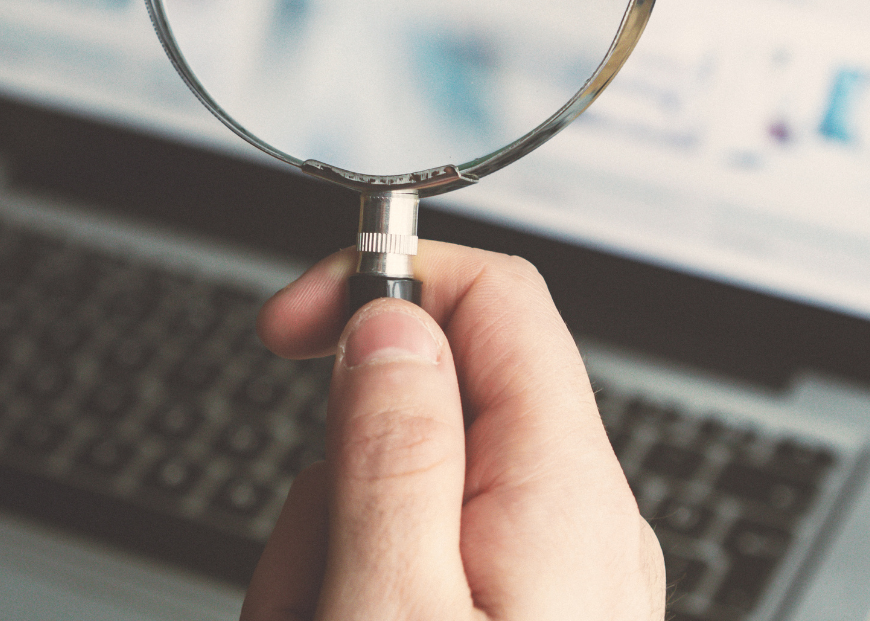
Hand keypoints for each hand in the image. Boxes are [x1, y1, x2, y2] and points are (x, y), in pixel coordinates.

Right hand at [244, 242, 664, 619]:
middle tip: (305, 585)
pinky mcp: (531, 620)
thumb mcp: (392, 604)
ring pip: (406, 496)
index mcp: (564, 492)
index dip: (383, 282)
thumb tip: (390, 320)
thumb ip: (392, 453)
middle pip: (426, 410)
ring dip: (331, 558)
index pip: (496, 296)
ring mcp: (559, 582)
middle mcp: (580, 523)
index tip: (289, 327)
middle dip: (332, 479)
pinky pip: (424, 568)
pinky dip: (361, 595)